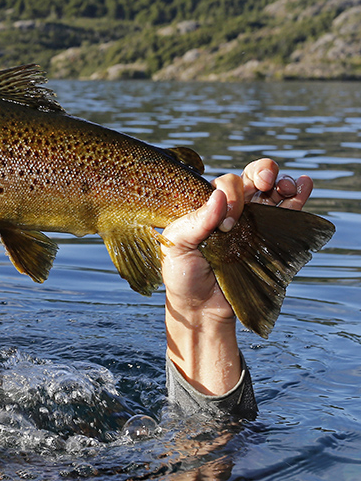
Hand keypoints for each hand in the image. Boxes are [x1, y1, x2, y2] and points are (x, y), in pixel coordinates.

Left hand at [162, 159, 312, 394]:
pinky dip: (298, 197)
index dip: (231, 195)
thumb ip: (195, 221)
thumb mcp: (177, 245)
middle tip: (265, 180)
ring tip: (289, 186)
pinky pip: (286, 212)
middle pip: (250, 178)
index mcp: (205, 206)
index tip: (227, 225)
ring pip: (271, 191)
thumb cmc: (183, 276)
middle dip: (262, 171)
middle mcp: (230, 210)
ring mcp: (251, 222)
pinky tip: (304, 186)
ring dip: (283, 182)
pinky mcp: (267, 238)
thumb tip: (219, 195)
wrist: (202, 308)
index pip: (224, 184)